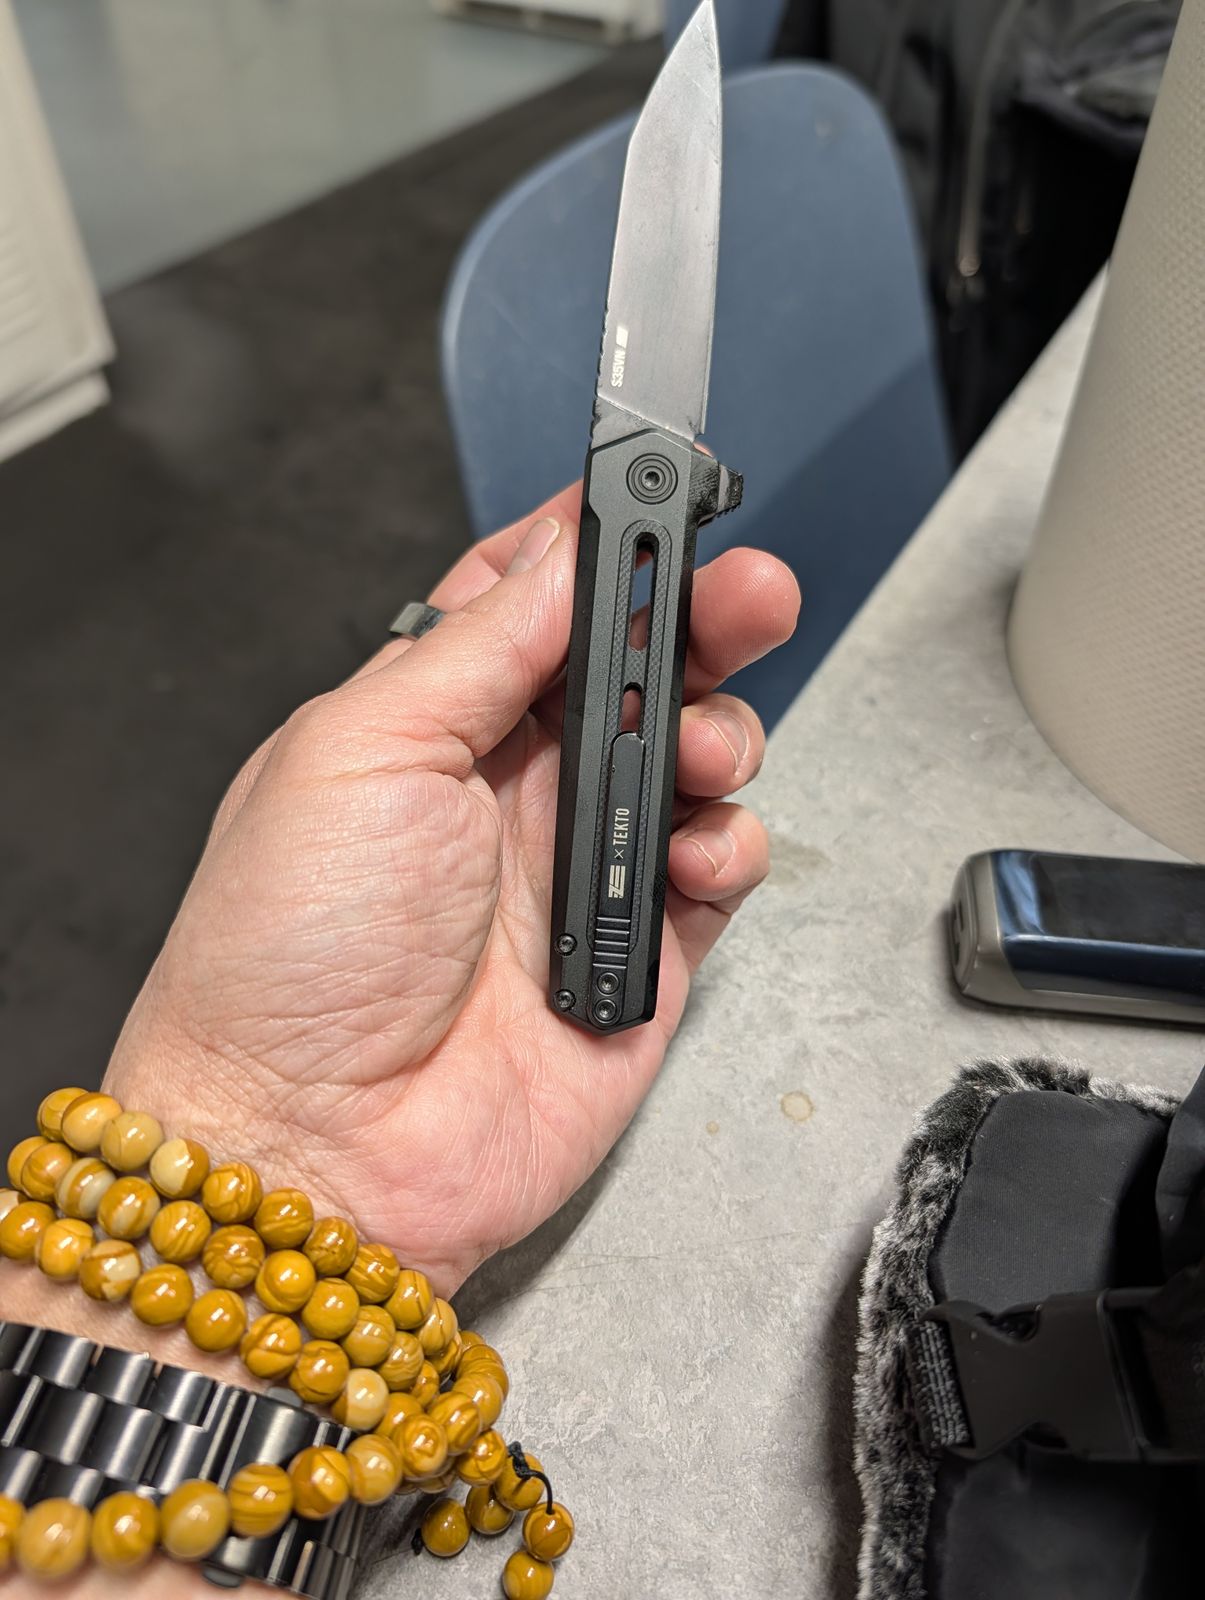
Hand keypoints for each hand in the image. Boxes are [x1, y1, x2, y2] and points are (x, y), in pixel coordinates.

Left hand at [104, 484, 798, 1291]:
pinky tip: (694, 850)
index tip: (663, 498)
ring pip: (693, 756)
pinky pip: (720, 866)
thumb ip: (479, 644)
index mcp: (430, 720)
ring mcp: (578, 867)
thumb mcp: (362, 748)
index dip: (603, 547)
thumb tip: (563, 551)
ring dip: (719, 730)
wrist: (319, 1148)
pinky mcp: (641, 951)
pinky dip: (730, 842)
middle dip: (702, 619)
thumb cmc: (291, 956)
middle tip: (748, 591)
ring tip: (693, 751)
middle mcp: (510, 786)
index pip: (535, 600)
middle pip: (634, 668)